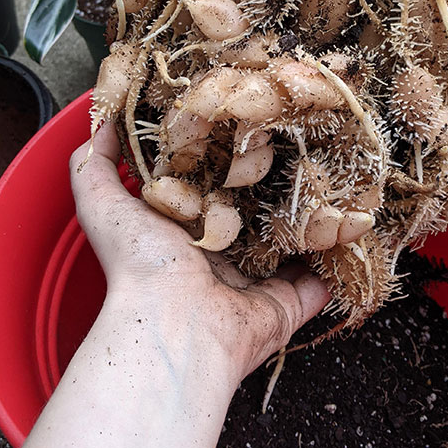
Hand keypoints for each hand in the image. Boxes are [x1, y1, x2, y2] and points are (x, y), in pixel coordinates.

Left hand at [69, 121, 329, 385]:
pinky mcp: (287, 305)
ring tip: (334, 182)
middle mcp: (220, 259)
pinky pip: (320, 282)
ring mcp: (257, 284)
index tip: (247, 126)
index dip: (227, 162)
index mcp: (183, 235)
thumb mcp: (103, 204)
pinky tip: (353, 228)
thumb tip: (101, 122)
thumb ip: (94, 165)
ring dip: (311, 222)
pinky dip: (337, 260)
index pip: (210, 191)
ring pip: (291, 247)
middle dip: (276, 189)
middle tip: (300, 150)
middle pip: (255, 217)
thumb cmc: (139, 264)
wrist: (174, 324)